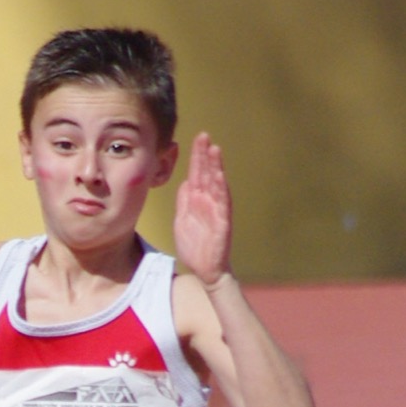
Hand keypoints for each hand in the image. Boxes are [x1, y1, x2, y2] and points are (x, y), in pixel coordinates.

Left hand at [173, 133, 232, 289]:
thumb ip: (184, 201)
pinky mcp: (222, 223)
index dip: (197, 156)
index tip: (197, 138)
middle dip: (206, 155)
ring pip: (217, 184)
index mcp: (197, 200)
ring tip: (214, 150)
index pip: (197, 173)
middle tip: (204, 136)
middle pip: (207, 174)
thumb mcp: (182, 220)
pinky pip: (223, 203)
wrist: (204, 270)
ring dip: (216, 167)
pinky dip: (222, 189)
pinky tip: (220, 176)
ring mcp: (217, 211)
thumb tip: (186, 181)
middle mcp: (208, 202)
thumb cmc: (194, 247)